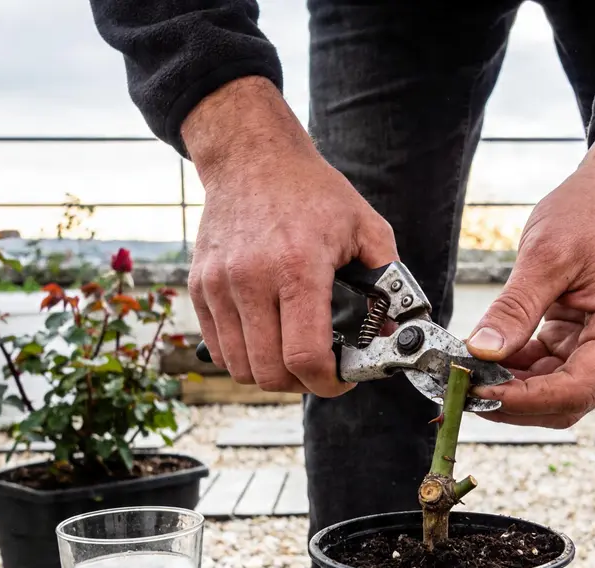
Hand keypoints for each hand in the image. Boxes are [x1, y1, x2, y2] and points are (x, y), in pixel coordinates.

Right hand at [182, 77, 397, 395]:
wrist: (251, 157)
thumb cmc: (310, 191)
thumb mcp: (365, 226)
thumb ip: (388, 278)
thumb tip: (395, 327)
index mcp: (297, 267)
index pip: (305, 355)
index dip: (328, 383)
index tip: (342, 379)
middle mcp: (251, 279)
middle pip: (270, 372)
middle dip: (301, 383)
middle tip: (320, 369)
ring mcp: (219, 285)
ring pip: (239, 368)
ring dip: (270, 374)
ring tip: (292, 354)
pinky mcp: (199, 287)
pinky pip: (218, 348)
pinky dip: (243, 357)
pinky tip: (266, 339)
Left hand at [465, 113, 594, 427]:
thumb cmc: (593, 213)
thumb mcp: (546, 255)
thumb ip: (514, 308)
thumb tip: (481, 352)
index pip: (574, 390)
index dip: (523, 399)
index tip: (477, 390)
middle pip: (565, 401)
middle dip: (513, 400)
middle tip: (462, 389)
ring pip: (554, 392)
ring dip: (511, 388)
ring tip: (468, 373)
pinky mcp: (586, 342)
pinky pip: (549, 371)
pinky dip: (517, 370)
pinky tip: (487, 359)